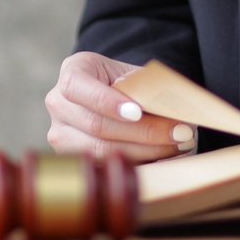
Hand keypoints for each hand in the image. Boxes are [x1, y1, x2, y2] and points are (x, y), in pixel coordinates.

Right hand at [45, 51, 195, 162]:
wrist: (113, 95)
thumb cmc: (126, 83)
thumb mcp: (135, 74)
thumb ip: (147, 87)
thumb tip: (169, 107)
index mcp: (72, 72)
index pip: (79, 87)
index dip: (108, 103)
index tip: (137, 113)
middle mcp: (59, 104)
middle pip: (96, 125)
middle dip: (143, 132)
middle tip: (180, 132)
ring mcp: (60, 134)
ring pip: (100, 151)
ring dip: (144, 151)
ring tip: (178, 145)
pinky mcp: (73, 158)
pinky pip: (105, 166)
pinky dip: (138, 163)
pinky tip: (163, 157)